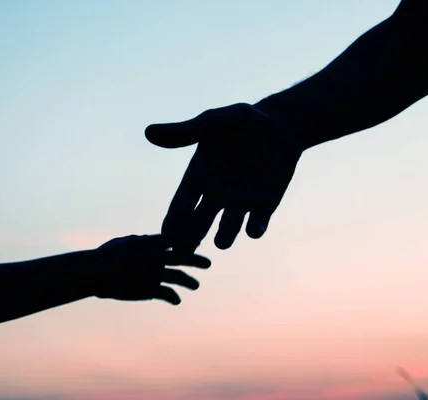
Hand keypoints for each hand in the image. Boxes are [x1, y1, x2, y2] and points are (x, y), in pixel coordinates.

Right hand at [93, 234, 210, 304]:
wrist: (97, 272)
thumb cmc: (105, 255)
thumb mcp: (123, 241)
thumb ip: (139, 240)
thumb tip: (150, 239)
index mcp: (150, 243)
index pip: (173, 240)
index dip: (184, 241)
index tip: (193, 244)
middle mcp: (157, 257)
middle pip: (183, 257)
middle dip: (197, 260)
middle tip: (208, 263)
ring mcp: (156, 273)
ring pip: (180, 277)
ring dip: (190, 282)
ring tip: (196, 285)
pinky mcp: (151, 289)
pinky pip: (168, 294)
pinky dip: (174, 298)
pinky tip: (177, 301)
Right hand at [146, 102, 302, 251]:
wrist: (279, 122)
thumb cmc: (240, 120)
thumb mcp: (210, 125)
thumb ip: (183, 133)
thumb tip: (148, 132)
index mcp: (198, 178)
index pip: (180, 207)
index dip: (172, 223)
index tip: (164, 238)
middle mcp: (216, 195)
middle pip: (197, 226)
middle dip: (190, 241)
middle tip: (183, 252)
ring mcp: (240, 202)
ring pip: (228, 229)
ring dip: (225, 236)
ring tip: (221, 241)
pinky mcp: (265, 204)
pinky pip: (258, 223)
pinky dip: (256, 228)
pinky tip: (253, 230)